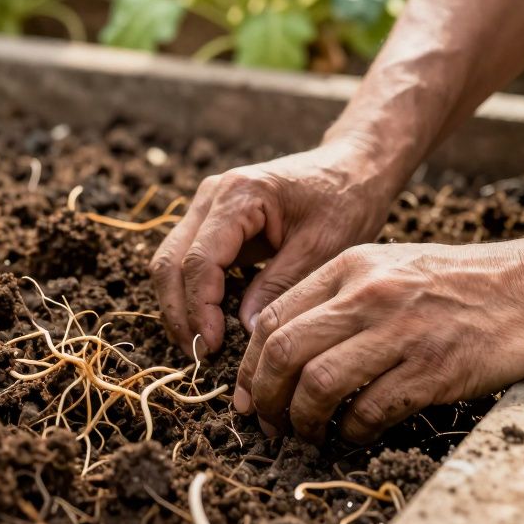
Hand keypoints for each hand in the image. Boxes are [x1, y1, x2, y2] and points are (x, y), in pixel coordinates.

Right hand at [151, 139, 395, 354]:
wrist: (353, 167)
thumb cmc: (345, 201)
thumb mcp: (322, 248)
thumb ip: (279, 287)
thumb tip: (244, 330)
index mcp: (239, 194)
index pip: (200, 260)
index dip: (200, 309)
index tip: (213, 347)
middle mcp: (212, 195)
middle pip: (170, 261)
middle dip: (179, 313)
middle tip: (198, 356)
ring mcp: (208, 206)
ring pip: (171, 261)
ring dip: (179, 306)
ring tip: (198, 346)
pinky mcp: (214, 220)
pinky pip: (188, 260)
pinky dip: (191, 293)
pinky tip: (206, 324)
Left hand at [233, 235, 523, 442]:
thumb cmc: (467, 282)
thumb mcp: (393, 268)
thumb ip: (342, 297)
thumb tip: (289, 349)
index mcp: (352, 266)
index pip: (274, 316)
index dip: (250, 365)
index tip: (248, 395)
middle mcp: (369, 293)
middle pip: (284, 351)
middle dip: (265, 398)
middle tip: (269, 424)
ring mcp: (402, 330)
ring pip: (318, 383)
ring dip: (303, 420)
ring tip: (308, 435)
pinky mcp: (435, 367)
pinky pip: (370, 408)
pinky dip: (353, 429)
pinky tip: (355, 433)